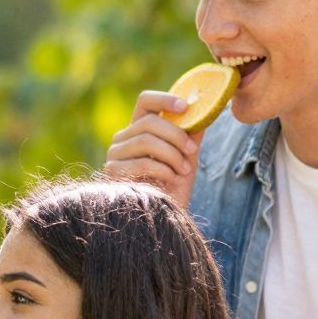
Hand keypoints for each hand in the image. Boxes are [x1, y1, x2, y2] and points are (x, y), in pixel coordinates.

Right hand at [102, 90, 200, 208]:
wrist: (164, 219)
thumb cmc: (174, 188)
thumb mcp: (187, 158)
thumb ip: (192, 135)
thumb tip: (204, 111)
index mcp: (139, 130)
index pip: (145, 102)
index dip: (164, 99)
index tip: (185, 107)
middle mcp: (123, 139)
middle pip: (149, 122)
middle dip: (176, 135)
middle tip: (191, 150)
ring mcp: (114, 155)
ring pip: (146, 140)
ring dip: (171, 155)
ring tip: (183, 170)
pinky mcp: (113, 173)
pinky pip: (142, 162)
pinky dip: (163, 170)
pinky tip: (171, 180)